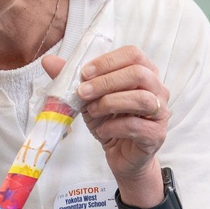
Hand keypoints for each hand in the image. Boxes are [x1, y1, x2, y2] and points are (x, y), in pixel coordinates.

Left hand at [43, 46, 167, 194]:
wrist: (120, 154)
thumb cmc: (108, 120)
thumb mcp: (87, 97)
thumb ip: (70, 78)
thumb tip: (48, 61)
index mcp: (144, 73)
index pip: (133, 54)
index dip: (108, 61)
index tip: (84, 73)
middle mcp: (157, 89)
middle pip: (138, 74)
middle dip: (106, 82)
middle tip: (82, 93)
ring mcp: (161, 112)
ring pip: (141, 99)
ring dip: (110, 103)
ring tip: (92, 111)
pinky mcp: (156, 134)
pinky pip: (136, 126)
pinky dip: (113, 126)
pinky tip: (101, 129)